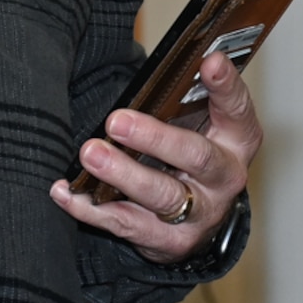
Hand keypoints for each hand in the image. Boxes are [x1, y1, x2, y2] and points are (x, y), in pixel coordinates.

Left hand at [48, 52, 262, 262]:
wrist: (197, 222)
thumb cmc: (188, 155)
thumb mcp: (198, 125)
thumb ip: (184, 99)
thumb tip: (156, 66)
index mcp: (235, 140)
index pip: (236, 108)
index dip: (226, 85)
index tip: (209, 61)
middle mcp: (223, 178)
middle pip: (196, 156)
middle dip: (155, 138)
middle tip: (117, 121)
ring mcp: (199, 214)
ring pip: (161, 195)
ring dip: (122, 173)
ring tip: (91, 153)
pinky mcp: (169, 242)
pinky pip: (125, 224)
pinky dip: (91, 208)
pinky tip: (66, 191)